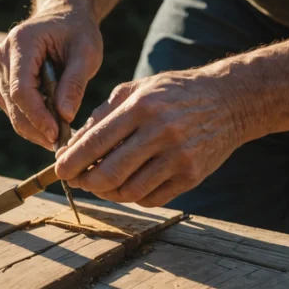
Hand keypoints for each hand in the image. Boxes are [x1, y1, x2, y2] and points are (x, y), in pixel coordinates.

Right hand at [0, 8, 102, 149]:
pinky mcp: (4, 81)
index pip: (21, 89)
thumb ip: (75, 83)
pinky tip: (51, 128)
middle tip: (60, 144)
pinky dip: (31, 121)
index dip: (37, 115)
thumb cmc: (77, 30)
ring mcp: (0, 69)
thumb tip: (65, 116)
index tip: (56, 133)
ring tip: (58, 139)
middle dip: (36, 127)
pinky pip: (13, 108)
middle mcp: (3, 56)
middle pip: (13, 103)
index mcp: (21, 43)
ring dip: (33, 128)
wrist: (64, 16)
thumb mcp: (86, 52)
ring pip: (11, 109)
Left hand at [55, 70, 250, 206]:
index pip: (96, 142)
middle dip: (86, 182)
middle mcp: (161, 132)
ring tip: (101, 183)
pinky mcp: (192, 176)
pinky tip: (129, 184)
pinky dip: (134, 196)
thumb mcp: (137, 89)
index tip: (59, 170)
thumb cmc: (174, 93)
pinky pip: (152, 198)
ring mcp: (179, 157)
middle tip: (78, 180)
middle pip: (109, 173)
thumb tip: (73, 145)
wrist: (229, 101)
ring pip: (129, 191)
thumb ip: (103, 114)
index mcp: (142, 107)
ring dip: (108, 192)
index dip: (72, 161)